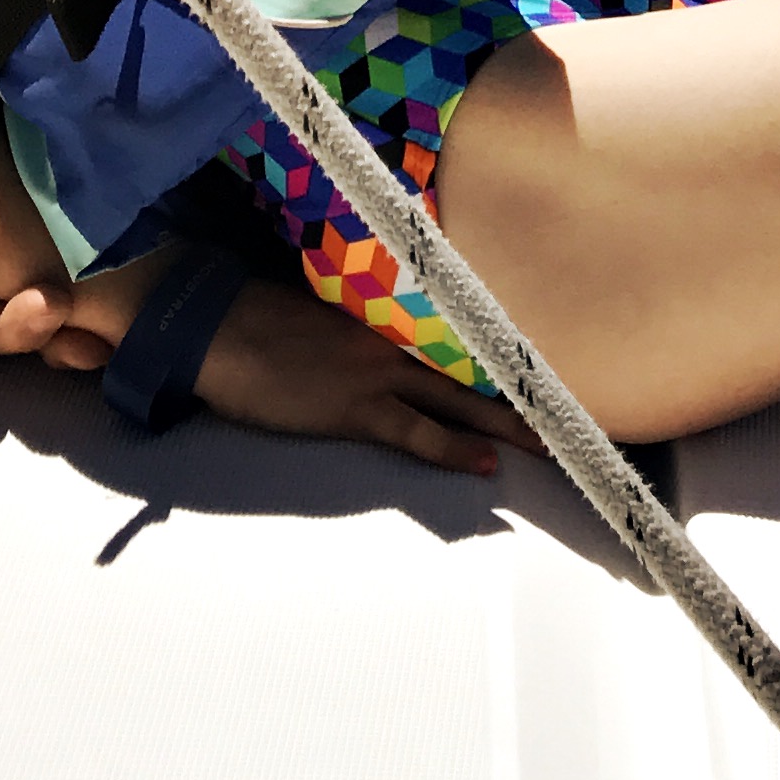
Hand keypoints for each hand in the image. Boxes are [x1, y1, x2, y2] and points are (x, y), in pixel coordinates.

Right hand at [0, 252, 537, 471]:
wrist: (213, 324)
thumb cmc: (252, 321)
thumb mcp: (313, 317)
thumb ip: (348, 327)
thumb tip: (368, 341)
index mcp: (378, 315)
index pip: (449, 332)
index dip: (491, 350)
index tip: (531, 360)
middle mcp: (388, 338)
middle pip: (467, 363)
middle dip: (517, 387)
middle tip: (566, 405)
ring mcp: (375, 372)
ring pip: (457, 397)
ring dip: (505, 420)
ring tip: (550, 440)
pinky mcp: (354, 407)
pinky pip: (418, 431)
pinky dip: (455, 448)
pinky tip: (486, 464)